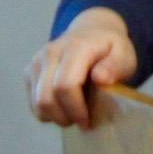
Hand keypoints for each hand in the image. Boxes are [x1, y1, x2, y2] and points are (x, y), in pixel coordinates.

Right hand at [26, 8, 140, 126]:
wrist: (91, 32)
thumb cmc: (110, 49)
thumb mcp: (124, 55)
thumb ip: (115, 66)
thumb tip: (100, 79)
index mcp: (75, 47)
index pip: (65, 85)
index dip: (75, 109)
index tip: (87, 121)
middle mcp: (51, 52)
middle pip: (46, 98)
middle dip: (64, 117)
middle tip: (81, 121)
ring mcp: (37, 62)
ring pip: (37, 103)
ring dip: (55, 116)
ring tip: (73, 114)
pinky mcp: (29, 71)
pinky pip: (33, 102)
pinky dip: (47, 112)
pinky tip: (64, 107)